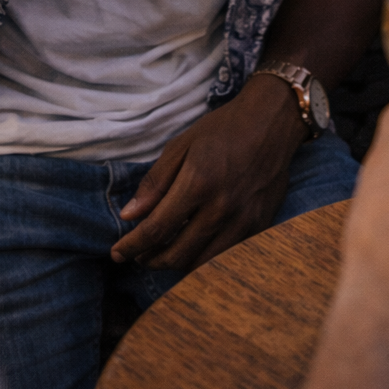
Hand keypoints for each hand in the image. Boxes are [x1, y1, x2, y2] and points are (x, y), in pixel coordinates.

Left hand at [111, 73, 305, 272]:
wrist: (271, 123)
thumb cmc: (223, 129)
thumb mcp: (182, 145)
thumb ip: (155, 182)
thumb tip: (130, 215)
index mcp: (198, 183)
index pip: (157, 229)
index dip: (132, 246)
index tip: (117, 252)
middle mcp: (222, 208)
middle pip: (177, 254)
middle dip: (150, 260)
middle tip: (136, 256)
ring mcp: (243, 222)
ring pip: (201, 263)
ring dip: (175, 265)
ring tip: (159, 256)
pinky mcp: (259, 228)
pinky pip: (225, 257)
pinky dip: (202, 260)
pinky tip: (190, 250)